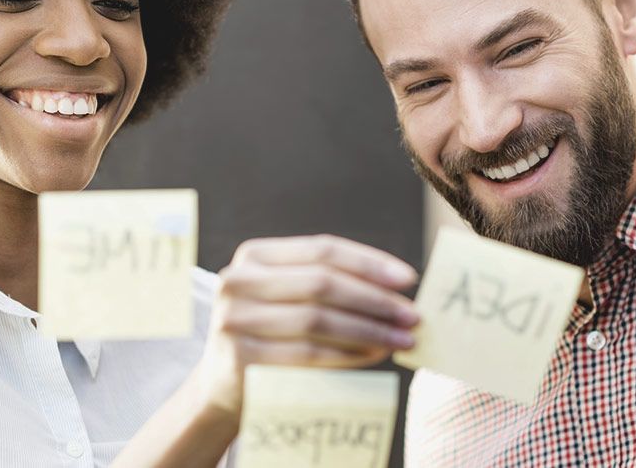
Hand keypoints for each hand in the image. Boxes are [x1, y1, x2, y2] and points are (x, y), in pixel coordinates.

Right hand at [191, 234, 418, 416]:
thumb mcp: (289, 297)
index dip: (369, 262)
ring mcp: (234, 320)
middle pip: (322, 283)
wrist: (223, 386)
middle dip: (374, 299)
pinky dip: (348, 355)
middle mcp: (237, 281)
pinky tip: (375, 355)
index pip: (322, 250)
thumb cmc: (273, 334)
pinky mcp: (240, 358)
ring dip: (368, 330)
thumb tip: (398, 287)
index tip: (409, 279)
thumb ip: (330, 283)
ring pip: (318, 320)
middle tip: (412, 315)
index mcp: (253, 255)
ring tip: (402, 339)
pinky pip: (309, 354)